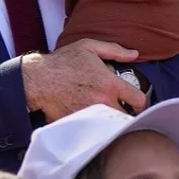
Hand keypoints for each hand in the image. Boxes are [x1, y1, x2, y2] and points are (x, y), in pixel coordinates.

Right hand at [22, 39, 144, 119]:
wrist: (38, 80)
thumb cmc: (63, 62)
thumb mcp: (89, 47)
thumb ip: (114, 50)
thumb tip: (134, 54)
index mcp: (110, 84)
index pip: (138, 100)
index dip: (141, 103)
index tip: (136, 103)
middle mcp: (103, 101)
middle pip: (126, 118)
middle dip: (126, 115)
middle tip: (122, 110)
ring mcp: (91, 115)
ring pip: (111, 126)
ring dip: (112, 122)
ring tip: (109, 116)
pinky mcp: (79, 124)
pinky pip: (94, 130)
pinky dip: (96, 128)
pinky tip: (93, 121)